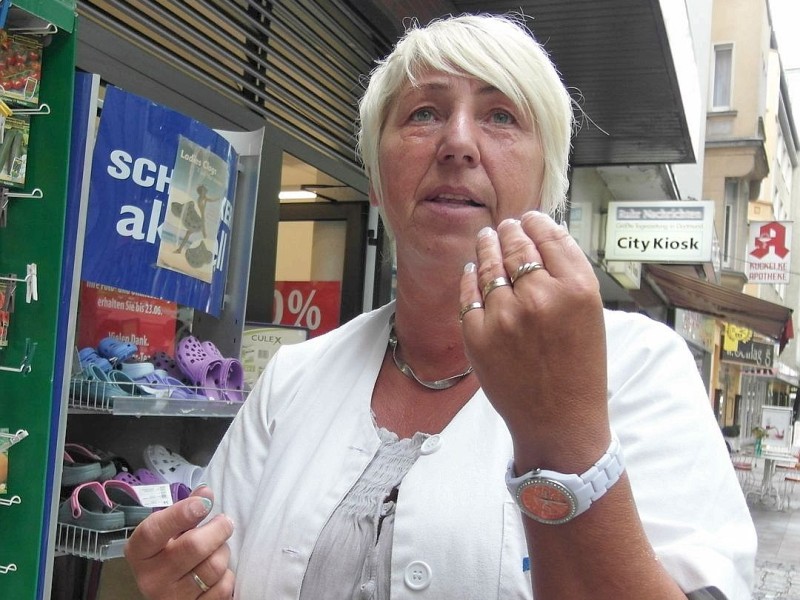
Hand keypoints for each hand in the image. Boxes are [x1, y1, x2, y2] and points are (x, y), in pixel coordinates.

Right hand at [125, 486, 234, 598]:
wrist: (169, 593)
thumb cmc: (170, 554)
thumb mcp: (170, 531)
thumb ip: (186, 509)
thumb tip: (205, 493)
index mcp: (139, 552)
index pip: (154, 531)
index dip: (181, 514)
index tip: (204, 503)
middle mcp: (150, 578)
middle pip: (193, 547)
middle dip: (218, 529)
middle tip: (224, 523)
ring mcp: (171, 598)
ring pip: (213, 567)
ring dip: (224, 552)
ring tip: (219, 548)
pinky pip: (222, 588)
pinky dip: (227, 576)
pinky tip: (218, 573)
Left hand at [459, 211, 609, 466]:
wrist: (559, 421)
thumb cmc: (580, 370)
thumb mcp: (591, 315)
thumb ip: (567, 275)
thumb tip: (539, 238)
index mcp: (577, 290)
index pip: (550, 237)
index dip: (537, 223)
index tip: (530, 219)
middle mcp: (540, 298)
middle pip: (517, 246)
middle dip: (509, 231)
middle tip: (505, 226)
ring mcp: (504, 316)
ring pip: (489, 265)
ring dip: (486, 246)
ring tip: (486, 238)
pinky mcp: (477, 335)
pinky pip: (468, 294)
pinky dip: (470, 278)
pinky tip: (472, 270)